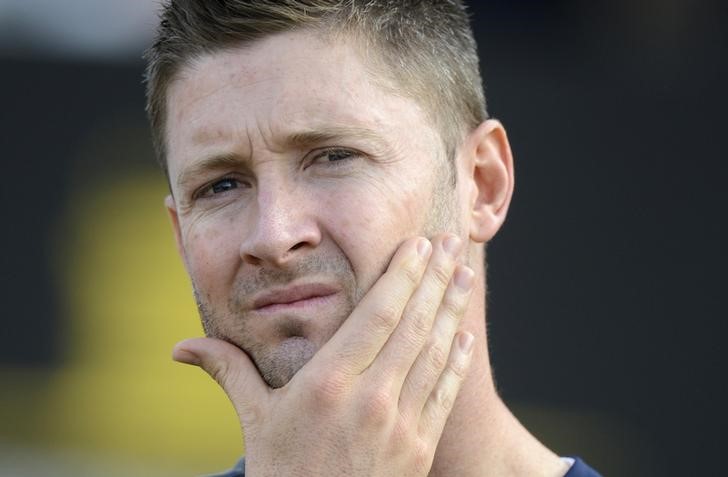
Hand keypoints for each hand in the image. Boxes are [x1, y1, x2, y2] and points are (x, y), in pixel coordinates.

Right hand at [173, 234, 474, 476]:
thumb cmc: (282, 471)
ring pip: (434, 353)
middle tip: (451, 241)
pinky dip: (457, 360)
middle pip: (411, 324)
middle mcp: (369, 399)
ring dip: (452, 309)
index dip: (401, 275)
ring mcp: (400, 424)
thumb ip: (227, 372)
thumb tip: (179, 348)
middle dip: (435, 278)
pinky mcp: (419, 447)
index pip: (375, 315)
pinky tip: (465, 334)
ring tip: (465, 274)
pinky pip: (445, 393)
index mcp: (327, 384)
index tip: (418, 244)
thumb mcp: (254, 419)